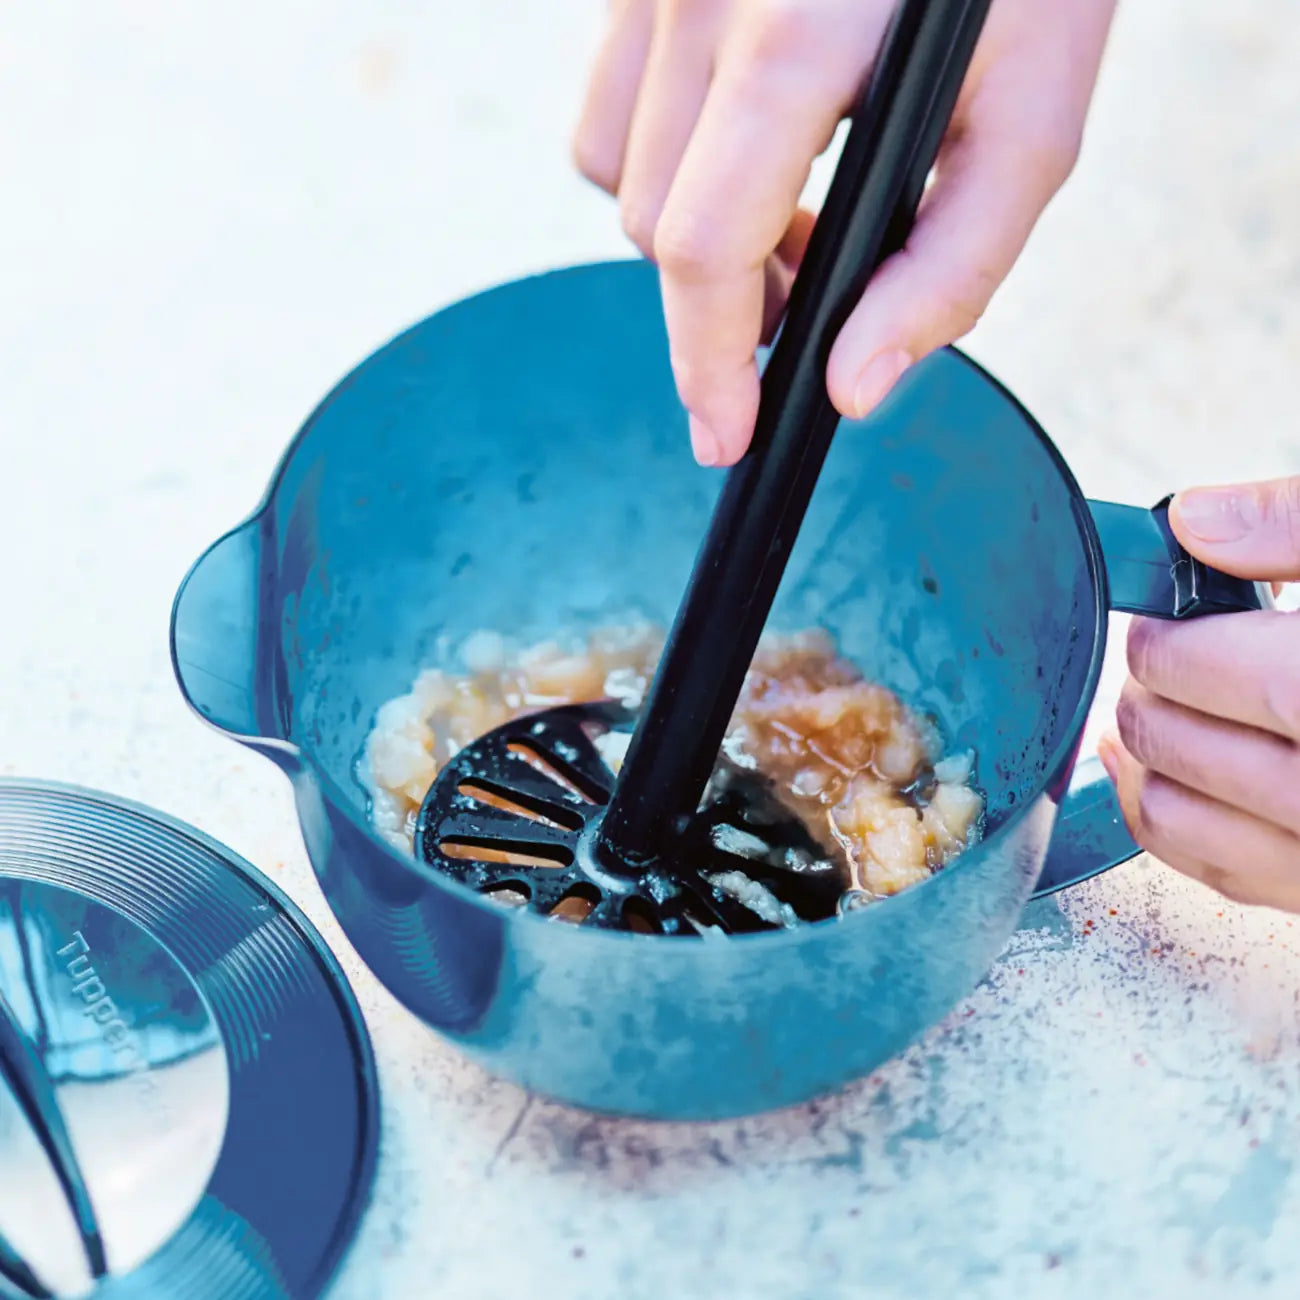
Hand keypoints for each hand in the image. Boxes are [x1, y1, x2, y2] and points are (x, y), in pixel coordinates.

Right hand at [573, 0, 1115, 464]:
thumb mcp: (1035, 106)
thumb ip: (954, 264)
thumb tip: (854, 386)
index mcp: (792, 35)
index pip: (704, 250)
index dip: (709, 366)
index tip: (728, 432)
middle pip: (658, 228)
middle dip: (726, 301)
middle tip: (813, 294)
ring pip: (619, 174)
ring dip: (695, 230)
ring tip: (788, 213)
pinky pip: (611, 103)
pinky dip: (666, 158)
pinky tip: (742, 141)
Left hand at [1098, 477, 1299, 910]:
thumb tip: (1194, 518)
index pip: (1258, 680)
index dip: (1184, 649)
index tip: (1161, 629)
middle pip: (1200, 750)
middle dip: (1156, 696)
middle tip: (1159, 661)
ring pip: (1190, 825)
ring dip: (1148, 762)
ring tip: (1150, 713)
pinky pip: (1222, 877)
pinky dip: (1171, 825)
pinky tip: (1157, 776)